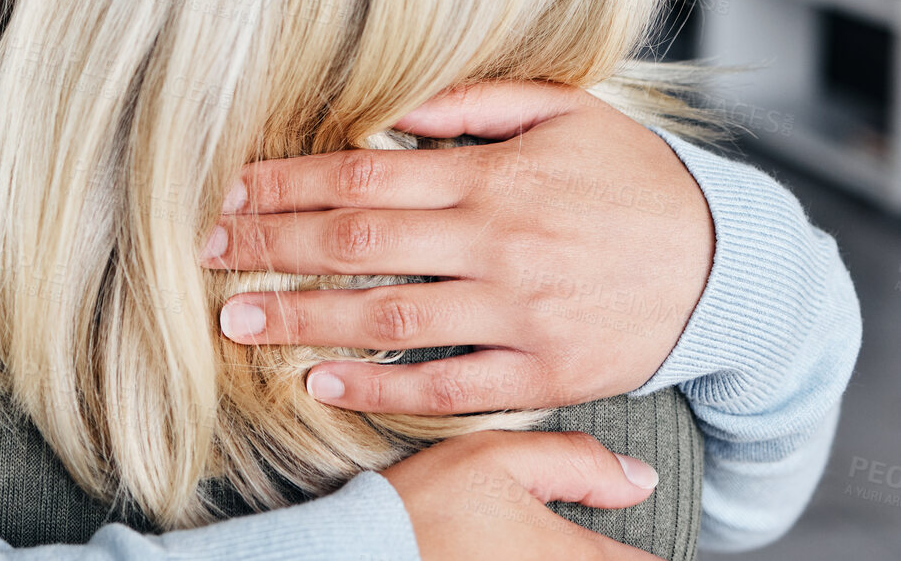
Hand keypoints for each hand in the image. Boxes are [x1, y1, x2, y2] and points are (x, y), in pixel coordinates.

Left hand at [199, 81, 714, 412]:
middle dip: (272, 246)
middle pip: (358, 242)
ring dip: (304, 318)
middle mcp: (497, 243)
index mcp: (493, 176)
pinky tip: (322, 380)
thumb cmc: (633, 179)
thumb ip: (474, 101)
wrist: (727, 266)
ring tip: (237, 319)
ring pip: (388, 316)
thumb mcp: (566, 111)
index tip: (230, 191)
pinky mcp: (542, 374)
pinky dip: (381, 386)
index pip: (364, 174)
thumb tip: (392, 104)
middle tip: (203, 255)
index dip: (288, 182)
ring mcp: (518, 314)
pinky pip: (448, 387)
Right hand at [382, 431, 662, 559]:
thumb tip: (640, 477)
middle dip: (609, 557)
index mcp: (574, 558)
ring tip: (536, 542)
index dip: (645, 551)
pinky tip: (512, 554)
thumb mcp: (495, 457)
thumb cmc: (426, 506)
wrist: (363, 553)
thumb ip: (575, 461)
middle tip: (586, 538)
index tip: (631, 539)